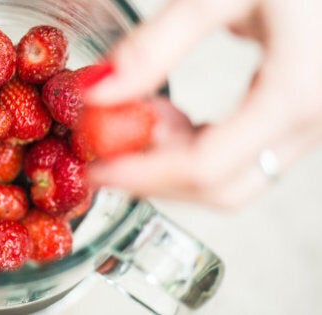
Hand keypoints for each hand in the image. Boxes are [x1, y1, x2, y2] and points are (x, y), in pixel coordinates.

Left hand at [86, 0, 321, 207]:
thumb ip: (157, 44)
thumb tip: (100, 91)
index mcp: (295, 94)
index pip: (205, 167)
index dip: (141, 175)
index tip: (96, 169)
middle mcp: (314, 120)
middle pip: (222, 187)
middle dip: (155, 177)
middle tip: (104, 152)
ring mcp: (314, 120)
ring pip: (236, 176)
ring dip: (175, 160)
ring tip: (134, 119)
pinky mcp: (304, 110)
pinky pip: (247, 152)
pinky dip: (199, 144)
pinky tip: (169, 116)